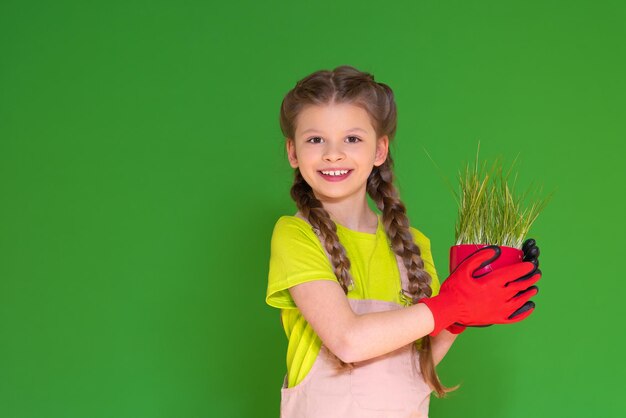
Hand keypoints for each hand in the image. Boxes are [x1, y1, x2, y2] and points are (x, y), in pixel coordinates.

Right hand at [418, 245, 540, 336]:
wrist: (448, 310)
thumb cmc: (455, 289)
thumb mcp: (463, 269)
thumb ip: (480, 258)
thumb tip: (496, 250)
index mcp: (493, 283)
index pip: (514, 273)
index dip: (524, 268)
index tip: (530, 265)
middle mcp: (500, 296)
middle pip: (520, 286)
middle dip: (530, 279)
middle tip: (536, 274)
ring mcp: (500, 309)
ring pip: (520, 301)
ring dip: (528, 293)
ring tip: (534, 288)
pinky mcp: (497, 319)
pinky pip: (515, 317)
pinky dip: (525, 312)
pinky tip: (529, 307)